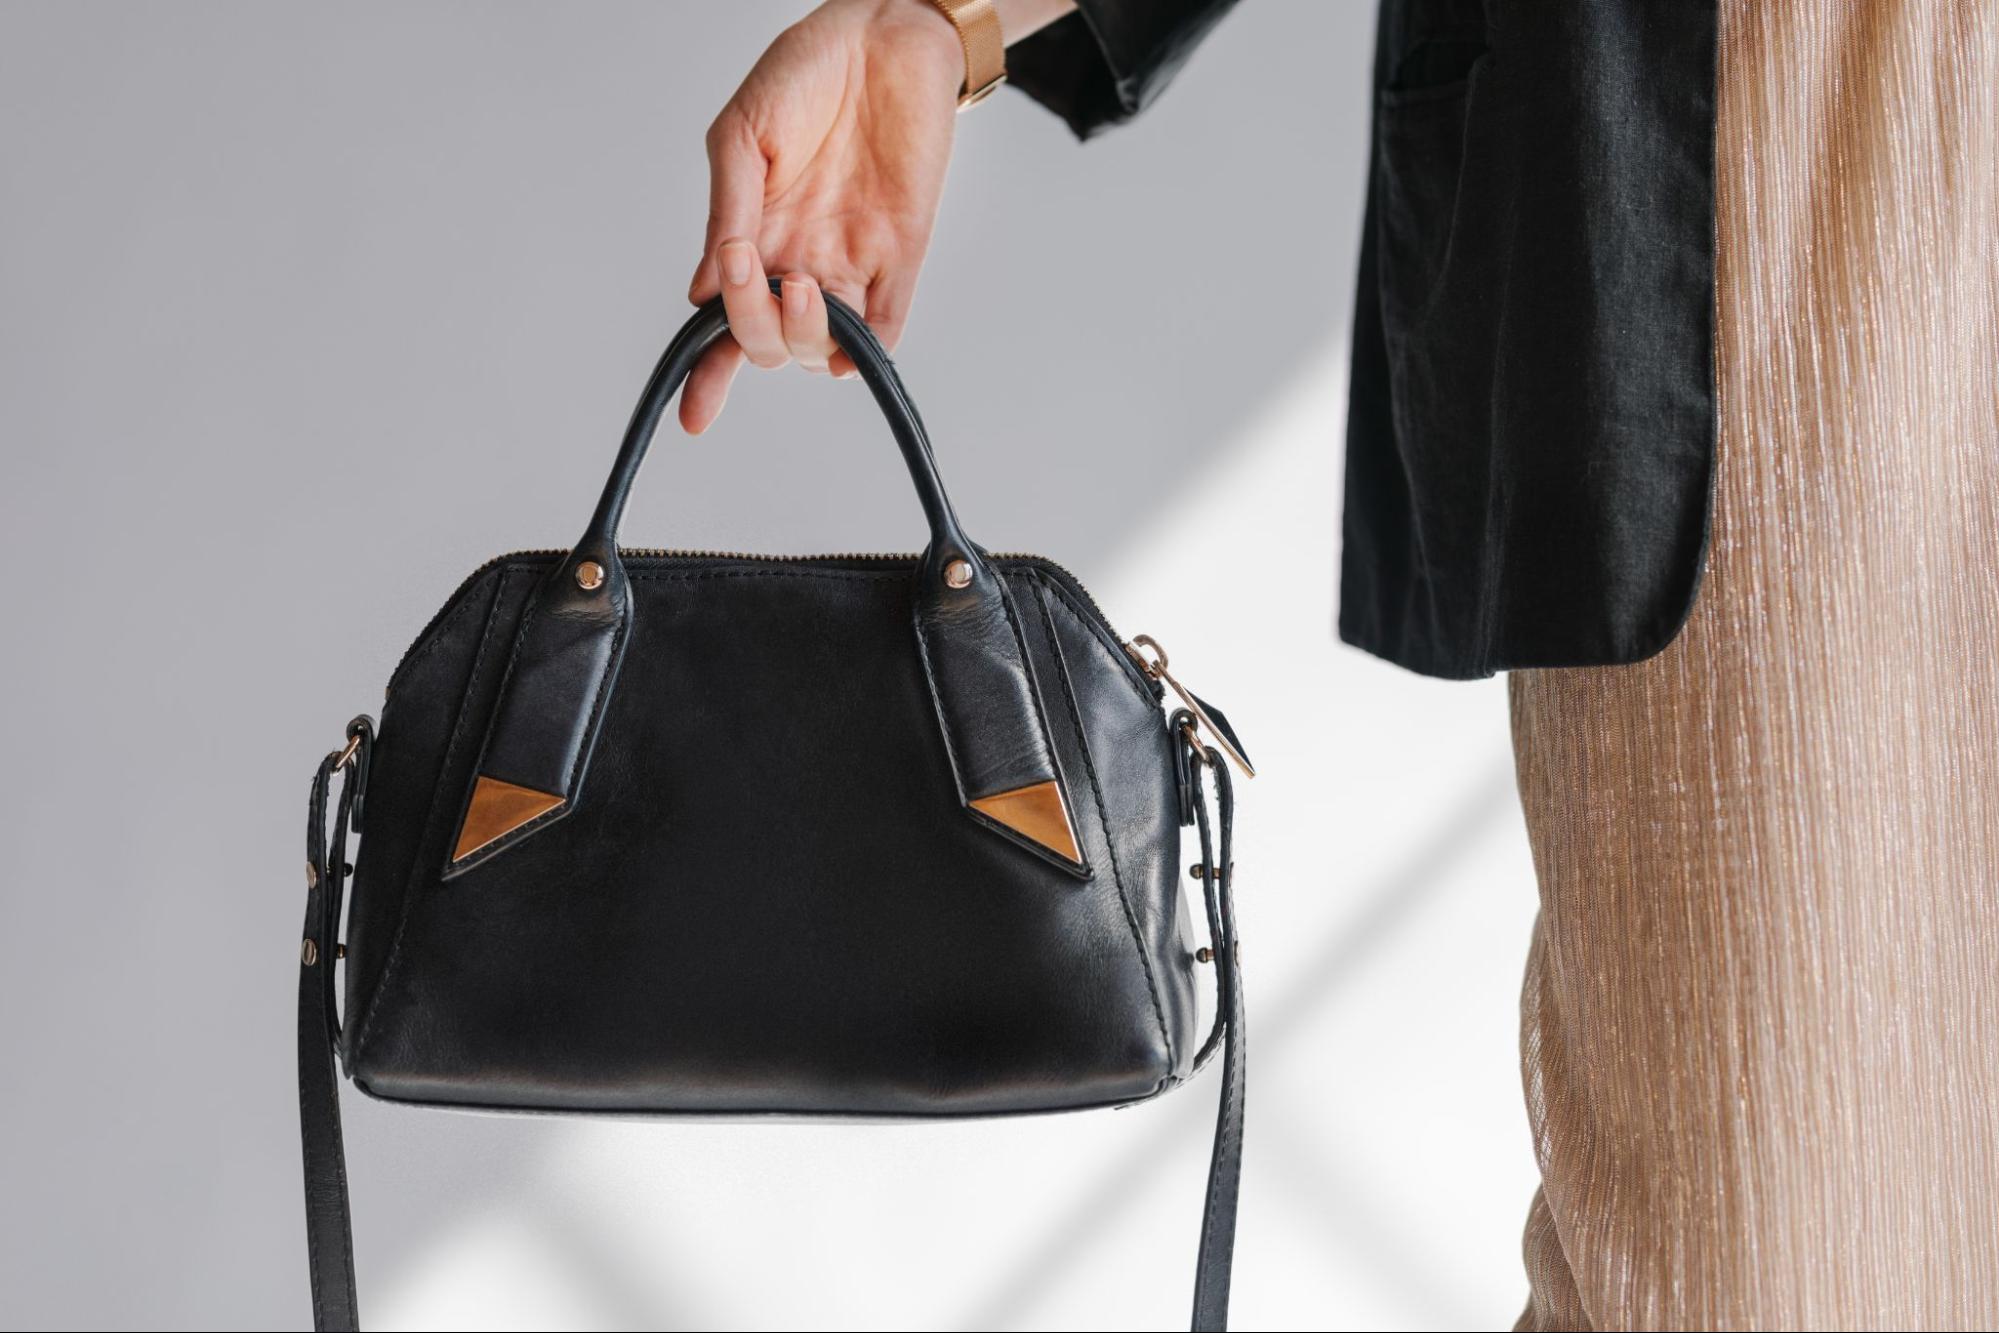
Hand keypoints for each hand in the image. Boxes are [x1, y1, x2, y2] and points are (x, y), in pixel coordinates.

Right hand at [682, 0, 963, 432]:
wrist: (883, 37)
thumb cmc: (805, 73)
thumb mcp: (743, 136)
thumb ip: (727, 211)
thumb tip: (705, 292)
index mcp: (750, 237)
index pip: (724, 324)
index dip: (706, 376)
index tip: (694, 416)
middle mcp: (797, 260)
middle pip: (768, 343)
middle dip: (752, 328)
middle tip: (751, 270)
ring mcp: (849, 262)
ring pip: (821, 347)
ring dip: (803, 335)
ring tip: (800, 283)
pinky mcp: (901, 255)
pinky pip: (885, 327)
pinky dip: (865, 347)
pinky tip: (847, 333)